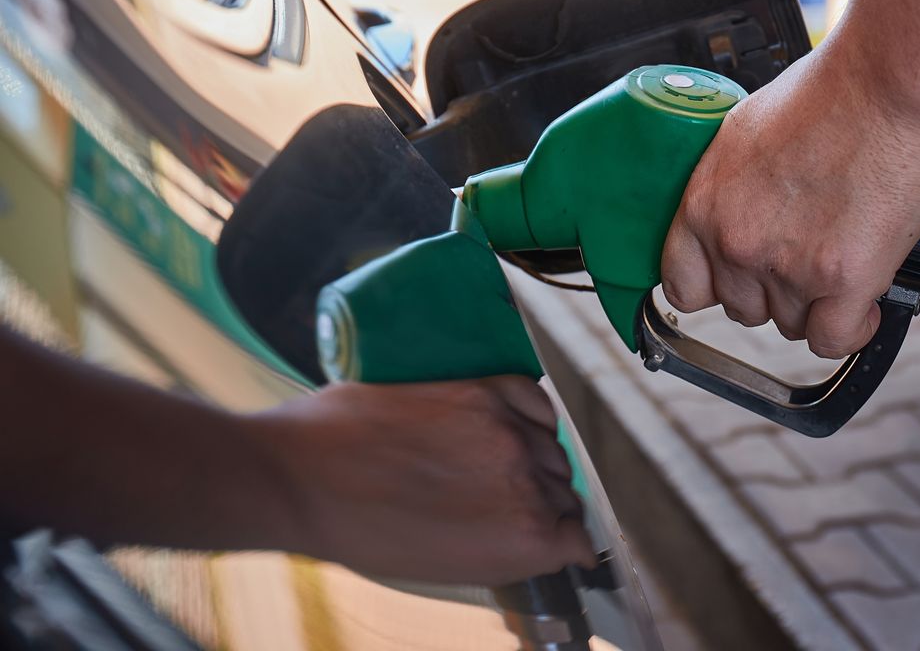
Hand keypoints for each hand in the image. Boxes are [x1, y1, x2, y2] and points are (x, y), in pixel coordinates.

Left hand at [244, 376, 592, 585]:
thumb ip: (501, 550)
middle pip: (565, 492)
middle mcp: (528, 484)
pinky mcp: (482, 391)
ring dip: (540, 459)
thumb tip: (530, 537)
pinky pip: (535, 399)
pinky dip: (534, 414)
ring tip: (506, 464)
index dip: (566, 540)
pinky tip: (518, 424)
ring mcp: (507, 432)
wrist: (304, 477)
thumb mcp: (445, 567)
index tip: (558, 538)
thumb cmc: (362, 534)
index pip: (576, 537)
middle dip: (549, 503)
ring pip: (553, 447)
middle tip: (514, 503)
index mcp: (523, 539)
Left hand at [661, 37, 919, 357]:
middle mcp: (737, 241)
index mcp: (705, 203)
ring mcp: (787, 267)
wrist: (890, 83)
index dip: (712, 285)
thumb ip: (731, 184)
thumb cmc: (832, 91)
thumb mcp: (747, 132)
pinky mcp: (842, 282)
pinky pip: (832, 340)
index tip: (734, 278)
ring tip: (842, 260)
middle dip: (772, 290)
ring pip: (791, 325)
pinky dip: (852, 328)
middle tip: (805, 254)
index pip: (682, 283)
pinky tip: (864, 301)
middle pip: (742, 308)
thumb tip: (739, 207)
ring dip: (816, 305)